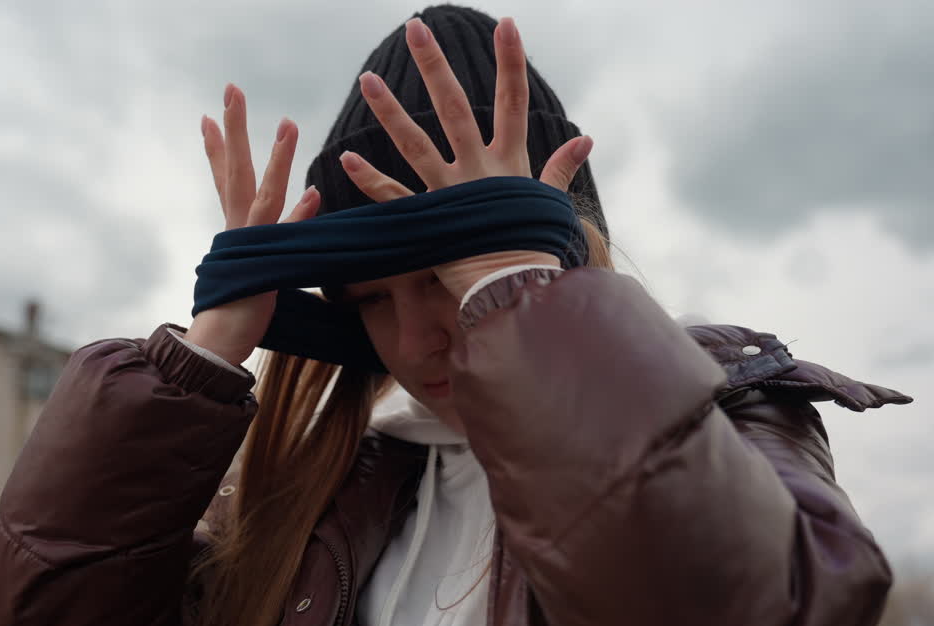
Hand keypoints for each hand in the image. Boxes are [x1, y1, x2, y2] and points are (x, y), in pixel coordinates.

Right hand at [187, 84, 320, 366]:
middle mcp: (236, 230)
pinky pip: (281, 234)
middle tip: (229, 89)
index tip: (205, 117)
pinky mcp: (261, 265)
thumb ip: (275, 239)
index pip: (224, 180)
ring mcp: (247, 244)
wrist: (216, 347)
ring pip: (261, 191)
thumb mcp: (255, 271)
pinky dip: (297, 214)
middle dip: (232, 128)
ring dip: (276, 157)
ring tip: (288, 123)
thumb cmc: (235, 317)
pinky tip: (313, 192)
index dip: (216, 149)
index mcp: (233, 231)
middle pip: (233, 169)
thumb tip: (299, 210)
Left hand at [337, 16, 592, 299]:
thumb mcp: (548, 203)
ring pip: (414, 142)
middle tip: (414, 27)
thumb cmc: (533, 248)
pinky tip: (347, 158)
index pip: (512, 101)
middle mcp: (476, 168)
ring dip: (389, 111)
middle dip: (435, 65)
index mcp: (508, 161)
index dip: (511, 62)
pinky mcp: (427, 220)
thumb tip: (586, 139)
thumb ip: (559, 168)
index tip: (506, 24)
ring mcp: (449, 192)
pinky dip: (369, 179)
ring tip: (367, 78)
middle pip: (453, 107)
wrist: (516, 291)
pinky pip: (392, 197)